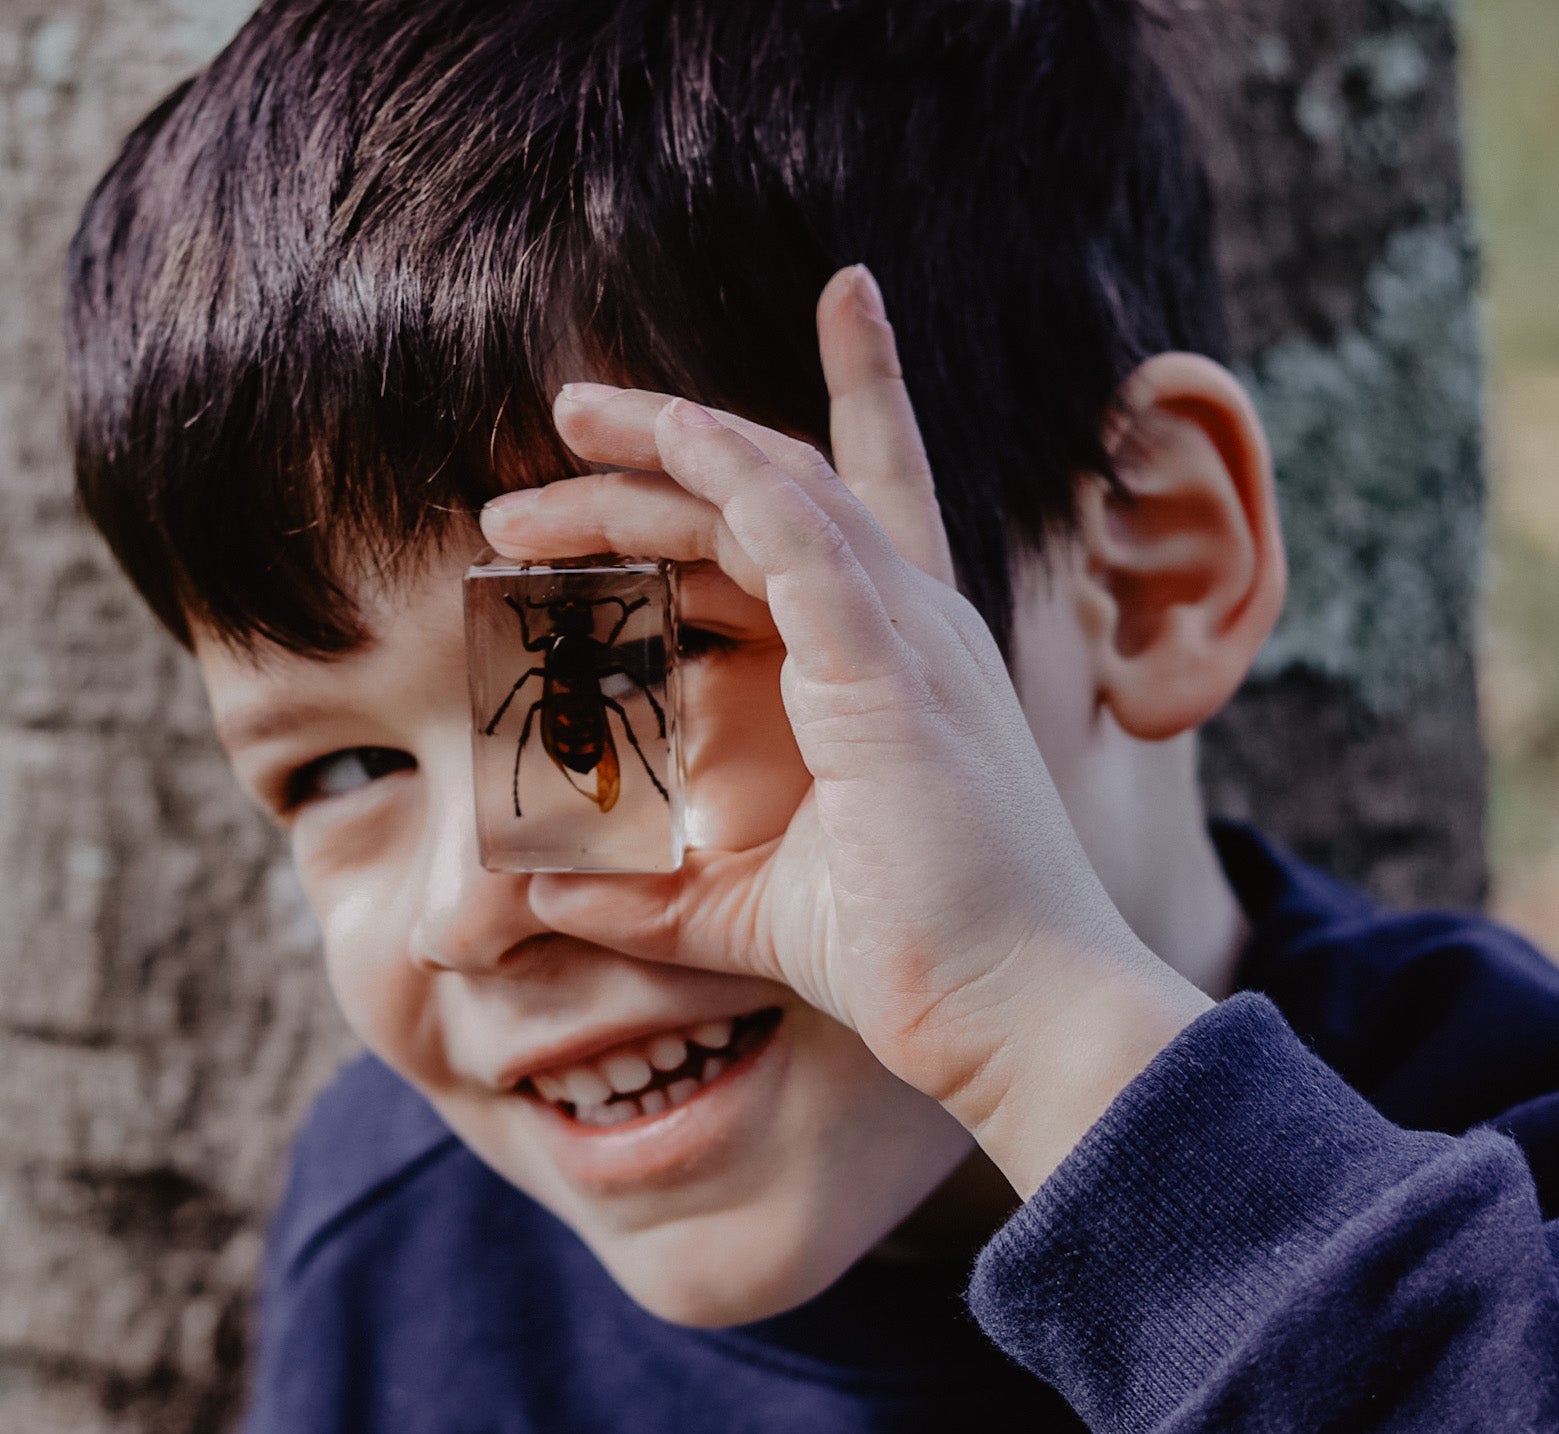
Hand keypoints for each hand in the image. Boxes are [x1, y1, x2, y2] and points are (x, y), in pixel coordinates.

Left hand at [480, 267, 1211, 1193]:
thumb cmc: (915, 958)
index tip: (848, 293)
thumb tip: (545, 892)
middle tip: (562, 420)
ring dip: (664, 446)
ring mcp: (907, 636)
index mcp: (896, 660)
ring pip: (775, 487)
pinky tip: (665, 433)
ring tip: (565, 420)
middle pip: (778, 482)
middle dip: (669, 440)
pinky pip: (802, 533)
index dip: (865, 388)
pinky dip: (733, 469)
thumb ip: (652, 894)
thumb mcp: (752, 908)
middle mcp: (911, 624)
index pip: (868, 493)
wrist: (1013, 1015)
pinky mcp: (889, 670)